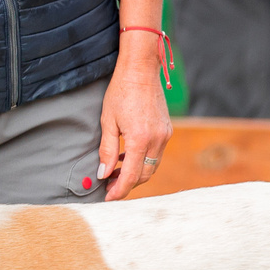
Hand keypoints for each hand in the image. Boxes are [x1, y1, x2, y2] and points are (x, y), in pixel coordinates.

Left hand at [98, 35, 173, 202]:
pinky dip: (142, 161)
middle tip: (107, 186)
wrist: (141, 70)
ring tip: (114, 173)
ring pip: (151, 167)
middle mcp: (157, 140)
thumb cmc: (121, 92)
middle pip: (143, 175)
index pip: (130, 177)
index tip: (107, 199)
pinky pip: (155, 154)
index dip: (118, 191)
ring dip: (134, 173)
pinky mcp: (167, 130)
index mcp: (140, 139)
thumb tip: (102, 174)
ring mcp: (165, 135)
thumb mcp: (107, 121)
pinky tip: (126, 157)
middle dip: (126, 185)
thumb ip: (106, 150)